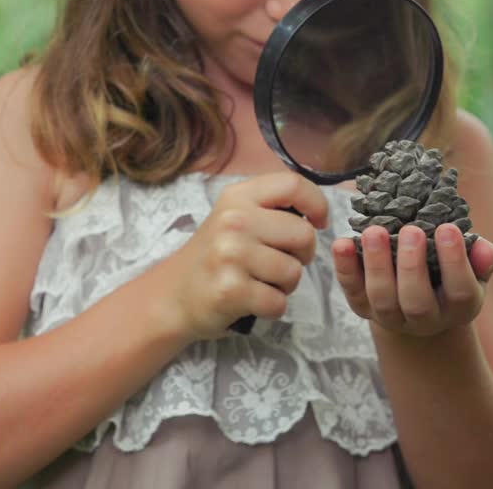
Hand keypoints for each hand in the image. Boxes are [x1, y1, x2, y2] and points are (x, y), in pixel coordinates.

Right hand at [153, 173, 328, 340]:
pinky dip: (273, 307)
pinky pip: (279, 301)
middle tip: (281, 262)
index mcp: (238, 197)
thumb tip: (316, 213)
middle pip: (304, 234)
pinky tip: (253, 301)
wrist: (173, 294)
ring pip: (294, 271)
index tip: (319, 223)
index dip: (317, 204)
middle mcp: (234, 220)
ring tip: (262, 282)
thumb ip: (270, 208)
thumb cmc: (214, 255)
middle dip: (302, 255)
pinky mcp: (230, 290)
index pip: (294, 185)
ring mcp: (230, 255)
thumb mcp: (234, 217)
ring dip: (286, 285)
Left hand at [332, 223, 492, 336]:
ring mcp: (391, 316)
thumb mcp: (474, 267)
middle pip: (416, 301)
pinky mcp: (363, 308)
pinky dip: (345, 268)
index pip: (460, 291)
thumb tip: (483, 248)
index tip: (448, 228)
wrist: (421, 301)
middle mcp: (424, 319)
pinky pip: (353, 292)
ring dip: (377, 264)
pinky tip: (342, 243)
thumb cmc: (451, 273)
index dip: (455, 262)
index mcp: (458, 308)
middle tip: (411, 230)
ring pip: (382, 299)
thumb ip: (482, 257)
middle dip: (412, 265)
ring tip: (375, 231)